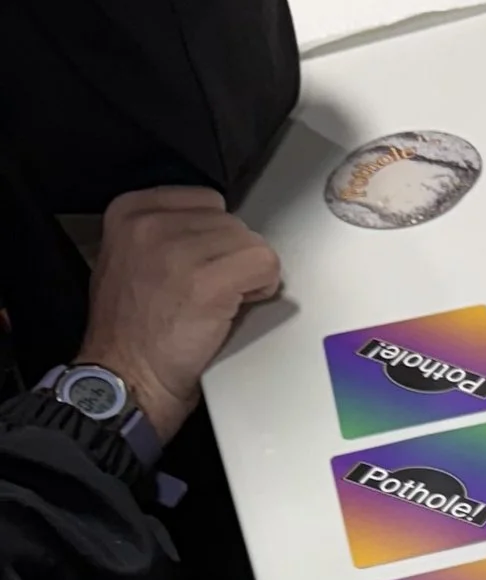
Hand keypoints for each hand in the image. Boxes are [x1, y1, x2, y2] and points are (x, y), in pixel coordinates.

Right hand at [74, 187, 282, 439]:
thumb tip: (222, 235)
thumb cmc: (134, 331)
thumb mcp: (132, 258)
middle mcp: (151, 224)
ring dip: (250, 275)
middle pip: (233, 222)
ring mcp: (178, 251)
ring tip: (221, 303)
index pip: (208, 202)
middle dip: (234, 258)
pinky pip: (264, 265)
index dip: (218, 239)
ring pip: (252, 243)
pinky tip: (237, 308)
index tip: (206, 266)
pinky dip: (263, 288)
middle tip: (214, 293)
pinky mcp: (207, 282)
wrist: (127, 377)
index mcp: (130, 211)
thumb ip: (169, 234)